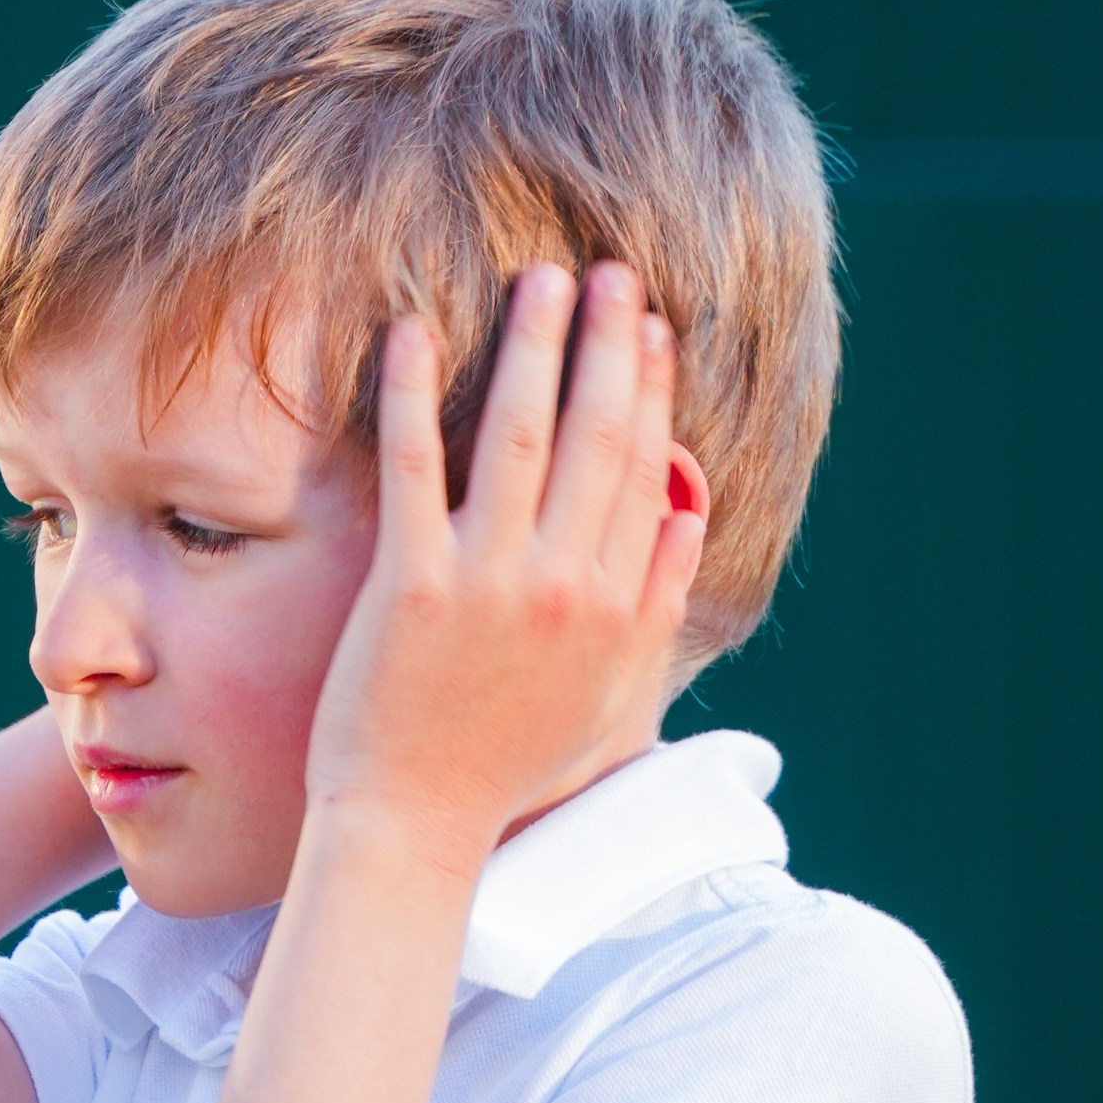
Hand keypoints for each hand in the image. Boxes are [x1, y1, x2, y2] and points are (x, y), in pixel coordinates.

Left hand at [304, 260, 708, 855]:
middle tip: (611, 275)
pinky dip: (417, 394)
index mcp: (615, 608)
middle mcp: (566, 586)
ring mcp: (490, 582)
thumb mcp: (607, 697)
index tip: (653, 331)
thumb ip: (656, 606)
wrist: (416, 827)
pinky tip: (414, 330)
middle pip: (597, 437)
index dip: (652, 393)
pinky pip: (417, 466)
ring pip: (522, 433)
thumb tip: (691, 518)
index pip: (646, 473)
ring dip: (535, 345)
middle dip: (609, 345)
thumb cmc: (506, 767)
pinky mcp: (412, 585)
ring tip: (541, 279)